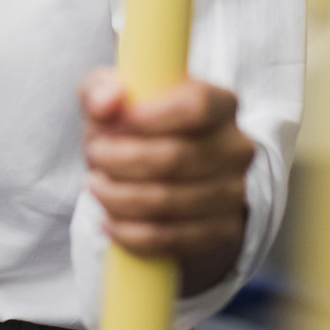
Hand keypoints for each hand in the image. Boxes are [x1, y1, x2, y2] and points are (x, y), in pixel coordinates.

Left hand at [79, 69, 254, 296]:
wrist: (164, 173)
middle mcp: (235, 147)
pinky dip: (131, 233)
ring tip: (95, 185)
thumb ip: (100, 90)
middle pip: (174, 158)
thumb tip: (107, 101)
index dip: (152, 117)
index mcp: (219, 103)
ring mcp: (234, 192)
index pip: (196, 107)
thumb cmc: (134, 125)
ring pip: (167, 202)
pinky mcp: (223, 231)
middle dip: (120, 160)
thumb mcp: (114, 97)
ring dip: (118, 197)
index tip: (114, 123)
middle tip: (94, 155)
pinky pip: (171, 239)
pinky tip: (109, 221)